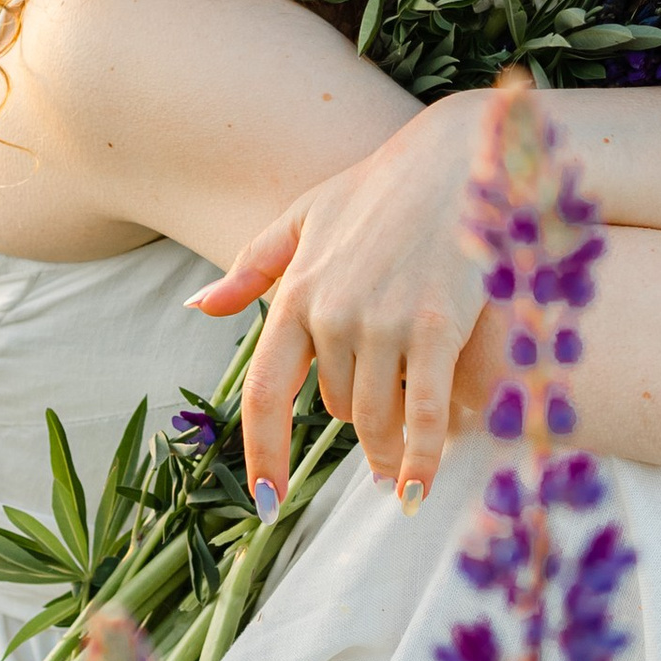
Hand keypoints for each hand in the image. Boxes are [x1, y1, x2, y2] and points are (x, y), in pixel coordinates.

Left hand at [189, 90, 496, 512]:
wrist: (460, 158)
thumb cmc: (383, 187)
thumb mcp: (305, 216)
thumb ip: (253, 268)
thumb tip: (200, 306)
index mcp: (296, 294)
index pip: (264, 393)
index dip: (261, 455)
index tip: (263, 502)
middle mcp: (333, 314)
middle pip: (335, 408)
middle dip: (356, 425)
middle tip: (376, 441)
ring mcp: (386, 323)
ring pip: (377, 418)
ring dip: (387, 453)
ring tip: (397, 476)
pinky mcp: (439, 327)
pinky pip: (425, 414)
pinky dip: (421, 457)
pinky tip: (417, 488)